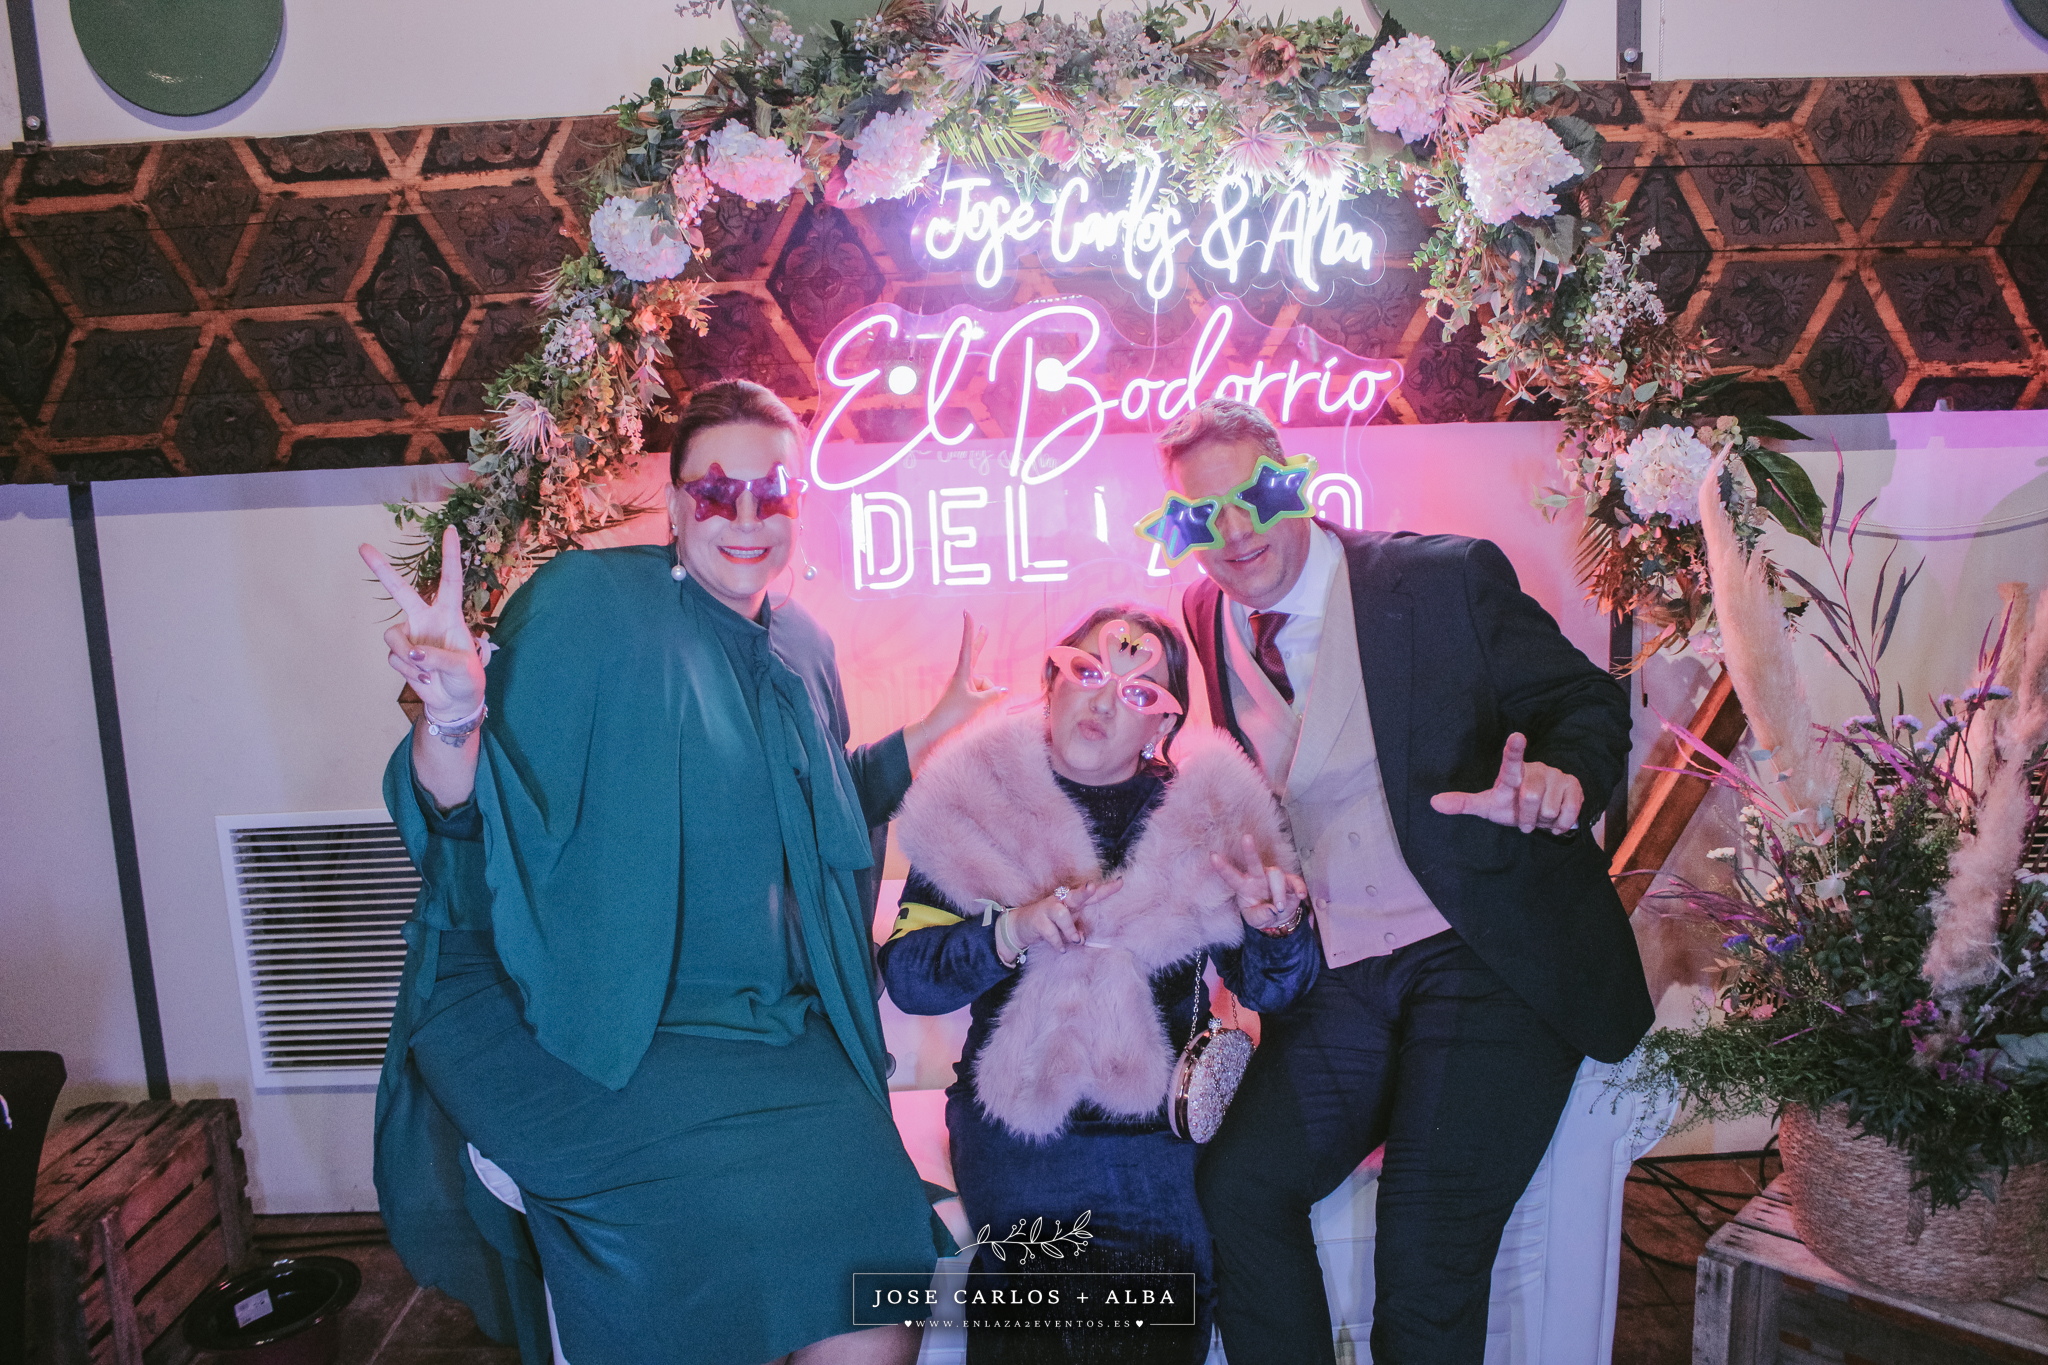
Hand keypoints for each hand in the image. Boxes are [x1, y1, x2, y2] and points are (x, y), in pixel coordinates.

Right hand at [359, 526, 485, 720]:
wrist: (454, 703)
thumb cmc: (466, 680)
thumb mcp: (463, 668)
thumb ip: (440, 658)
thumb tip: (416, 652)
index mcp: (449, 615)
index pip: (450, 581)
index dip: (451, 556)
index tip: (451, 530)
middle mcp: (426, 619)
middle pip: (401, 591)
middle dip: (382, 570)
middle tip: (363, 547)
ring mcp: (411, 635)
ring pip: (392, 636)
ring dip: (407, 655)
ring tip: (427, 669)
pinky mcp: (401, 653)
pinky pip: (395, 657)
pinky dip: (408, 670)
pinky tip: (423, 677)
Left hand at [906, 612, 1006, 767]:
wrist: (936, 729)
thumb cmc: (954, 714)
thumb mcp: (978, 705)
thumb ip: (995, 696)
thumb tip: (1005, 691)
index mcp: (962, 672)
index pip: (968, 646)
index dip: (969, 629)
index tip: (967, 612)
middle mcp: (963, 676)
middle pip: (975, 655)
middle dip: (981, 642)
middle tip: (985, 626)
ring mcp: (964, 685)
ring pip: (985, 685)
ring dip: (987, 696)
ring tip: (974, 710)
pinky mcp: (965, 695)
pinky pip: (982, 694)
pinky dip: (985, 701)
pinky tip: (979, 711)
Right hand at [1007, 879, 1121, 958]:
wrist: (1019, 926)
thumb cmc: (1048, 923)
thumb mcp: (1065, 926)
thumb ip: (1077, 930)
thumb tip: (1082, 939)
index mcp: (1071, 901)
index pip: (1091, 895)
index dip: (1106, 889)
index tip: (1121, 882)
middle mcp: (1060, 901)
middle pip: (1075, 895)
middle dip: (1084, 892)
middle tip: (1092, 886)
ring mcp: (1047, 909)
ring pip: (1062, 915)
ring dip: (1070, 930)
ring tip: (1075, 940)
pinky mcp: (1037, 921)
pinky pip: (1051, 933)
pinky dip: (1058, 943)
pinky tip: (1061, 949)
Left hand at [1210, 834, 1307, 931]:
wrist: (1279, 919)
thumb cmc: (1261, 915)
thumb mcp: (1255, 921)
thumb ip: (1260, 916)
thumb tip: (1271, 910)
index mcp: (1244, 886)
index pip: (1231, 876)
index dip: (1223, 868)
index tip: (1212, 856)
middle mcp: (1258, 878)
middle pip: (1253, 862)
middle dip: (1250, 851)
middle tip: (1246, 837)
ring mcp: (1274, 878)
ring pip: (1276, 875)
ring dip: (1279, 893)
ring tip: (1279, 908)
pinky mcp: (1290, 882)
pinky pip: (1295, 881)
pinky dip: (1299, 888)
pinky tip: (1300, 895)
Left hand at [1429, 733, 1583, 834]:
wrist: (1542, 811)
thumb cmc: (1511, 804)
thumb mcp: (1487, 806)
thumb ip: (1463, 803)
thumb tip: (1433, 802)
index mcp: (1512, 773)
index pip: (1511, 761)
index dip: (1513, 750)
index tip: (1516, 736)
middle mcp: (1536, 769)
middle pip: (1530, 799)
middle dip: (1527, 818)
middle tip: (1525, 819)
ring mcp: (1556, 776)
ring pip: (1548, 809)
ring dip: (1542, 822)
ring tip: (1540, 816)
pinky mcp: (1574, 787)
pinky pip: (1567, 814)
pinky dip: (1559, 825)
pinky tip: (1554, 821)